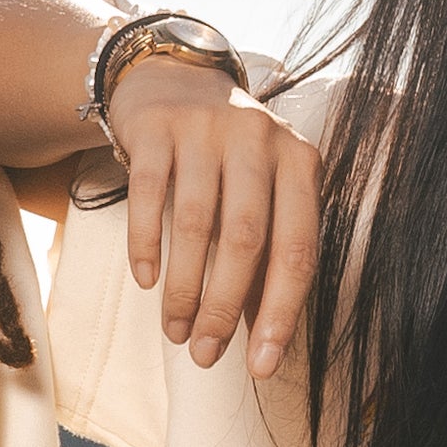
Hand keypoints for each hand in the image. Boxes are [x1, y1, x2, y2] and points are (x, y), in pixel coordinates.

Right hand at [107, 53, 321, 384]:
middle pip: (246, 240)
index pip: (298, 249)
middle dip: (223, 308)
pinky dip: (146, 245)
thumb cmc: (228, 161)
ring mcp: (207, 128)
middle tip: (205, 356)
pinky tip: (146, 282)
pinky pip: (149, 196)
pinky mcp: (158, 128)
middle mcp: (259, 139)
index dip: (280, 314)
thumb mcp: (263, 193)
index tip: (261, 365)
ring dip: (184, 289)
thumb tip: (262, 336)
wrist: (174, 82)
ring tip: (175, 332)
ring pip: (196, 224)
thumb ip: (268, 254)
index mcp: (300, 162)